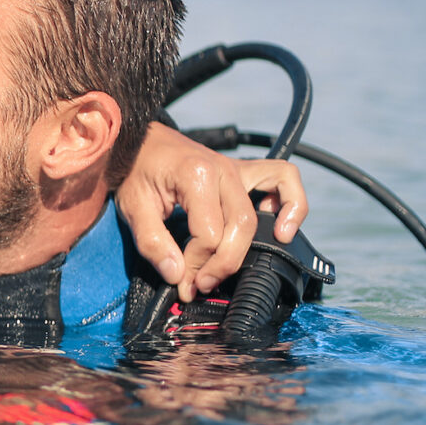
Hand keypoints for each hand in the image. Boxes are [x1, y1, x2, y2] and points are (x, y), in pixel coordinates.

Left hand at [116, 123, 308, 301]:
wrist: (140, 141)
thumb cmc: (136, 170)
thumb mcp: (133, 207)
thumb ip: (152, 243)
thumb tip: (177, 275)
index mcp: (196, 175)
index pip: (208, 233)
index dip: (195, 264)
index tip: (181, 280)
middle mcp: (224, 170)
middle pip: (240, 227)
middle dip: (222, 264)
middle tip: (200, 284)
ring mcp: (238, 169)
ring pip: (261, 214)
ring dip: (253, 246)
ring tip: (240, 266)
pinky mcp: (245, 172)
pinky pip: (284, 179)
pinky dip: (292, 203)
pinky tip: (281, 228)